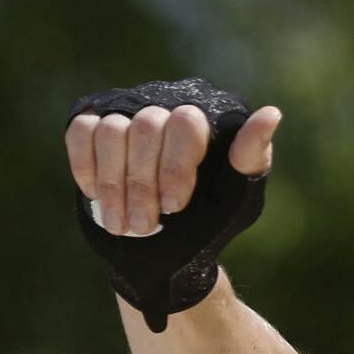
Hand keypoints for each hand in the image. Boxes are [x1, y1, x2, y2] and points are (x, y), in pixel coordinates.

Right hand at [65, 102, 280, 236]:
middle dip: (142, 184)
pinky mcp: (94, 124)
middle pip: (146, 129)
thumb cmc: (213, 217)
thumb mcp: (242, 193)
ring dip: (114, 184)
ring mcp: (129, 113)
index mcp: (206, 118)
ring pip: (111, 131)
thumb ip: (252, 156)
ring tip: (121, 224)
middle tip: (145, 226)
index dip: (176, 166)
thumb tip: (271, 114)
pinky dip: (87, 166)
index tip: (174, 207)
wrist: (172, 247)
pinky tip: (96, 195)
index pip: (186, 124)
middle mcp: (167, 106)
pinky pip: (81, 131)